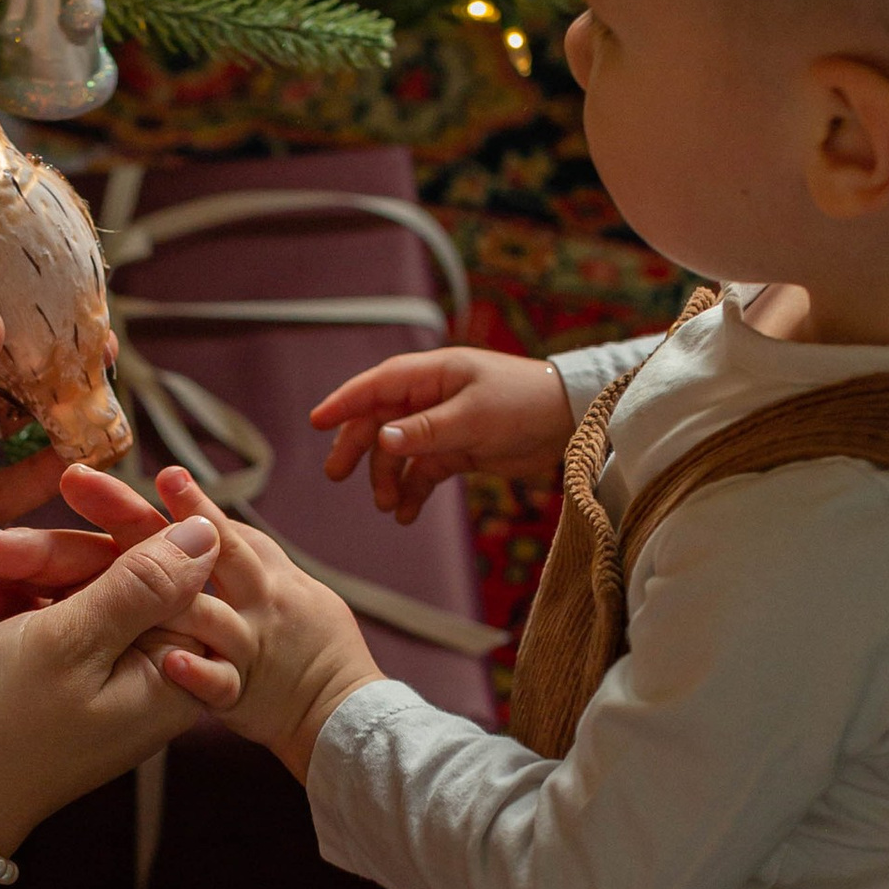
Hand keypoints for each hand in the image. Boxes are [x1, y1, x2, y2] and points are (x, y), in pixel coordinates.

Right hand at [0, 462, 379, 780]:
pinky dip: (20, 603)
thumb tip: (207, 531)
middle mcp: (150, 678)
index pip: (178, 574)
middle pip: (124, 579)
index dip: (129, 522)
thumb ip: (141, 585)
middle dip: (56, 553)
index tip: (83, 485)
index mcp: (174, 677)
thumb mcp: (71, 643)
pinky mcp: (65, 684)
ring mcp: (107, 682)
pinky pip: (56, 622)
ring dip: (27, 571)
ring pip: (83, 595)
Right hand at [310, 343, 572, 522]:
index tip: (317, 421)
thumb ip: (426, 430)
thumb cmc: (524, 403)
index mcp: (433, 374)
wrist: (571, 422)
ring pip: (399, 451)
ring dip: (389, 478)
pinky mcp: (458, 450)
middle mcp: (432, 397)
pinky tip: (406, 514)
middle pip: (380, 421)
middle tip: (337, 475)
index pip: (377, 386)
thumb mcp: (473, 417)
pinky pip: (423, 471)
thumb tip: (383, 439)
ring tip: (388, 505)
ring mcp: (443, 425)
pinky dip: (413, 491)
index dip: (345, 402)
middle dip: (358, 448)